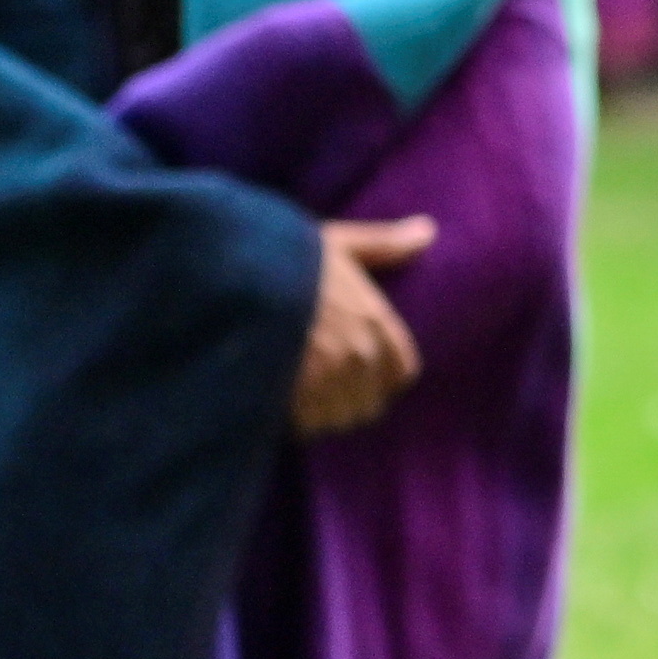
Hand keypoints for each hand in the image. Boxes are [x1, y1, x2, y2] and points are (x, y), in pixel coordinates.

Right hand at [291, 217, 435, 437]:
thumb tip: (427, 231)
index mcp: (375, 321)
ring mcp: (326, 380)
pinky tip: (280, 401)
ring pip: (338, 418)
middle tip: (322, 383)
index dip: (383, 375)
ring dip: (323, 413)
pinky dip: (295, 421)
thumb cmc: (283, 255)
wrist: (230, 276)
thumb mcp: (337, 243)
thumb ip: (383, 245)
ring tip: (301, 393)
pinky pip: (307, 427)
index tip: (360, 368)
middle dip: (349, 397)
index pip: (402, 372)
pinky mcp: (292, 399)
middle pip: (370, 402)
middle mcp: (359, 355)